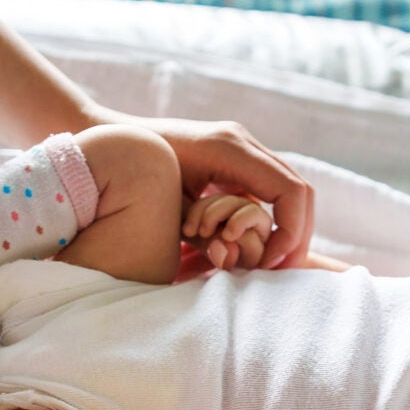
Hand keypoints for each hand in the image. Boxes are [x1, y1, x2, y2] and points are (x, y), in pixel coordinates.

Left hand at [88, 107, 313, 269]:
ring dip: (289, 229)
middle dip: (296, 236)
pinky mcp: (237, 158)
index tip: (272, 263)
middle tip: (282, 271)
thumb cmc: (131, 174)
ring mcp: (243, 147)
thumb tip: (230, 255)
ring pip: (292, 191)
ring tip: (273, 263)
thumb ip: (201, 231)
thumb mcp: (165, 205)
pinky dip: (275, 218)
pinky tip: (261, 244)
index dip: (291, 233)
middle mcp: (243, 142)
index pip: (290, 192)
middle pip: (300, 191)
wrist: (108, 138)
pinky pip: (272, 189)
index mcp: (230, 149)